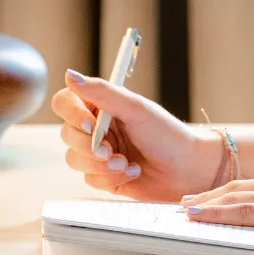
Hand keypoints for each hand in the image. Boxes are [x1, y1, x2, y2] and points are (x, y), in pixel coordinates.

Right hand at [51, 71, 221, 200]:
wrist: (187, 169)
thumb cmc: (167, 135)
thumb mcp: (136, 108)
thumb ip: (102, 92)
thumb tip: (70, 75)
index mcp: (103, 105)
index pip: (66, 102)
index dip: (72, 114)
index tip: (90, 124)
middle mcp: (98, 128)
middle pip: (67, 134)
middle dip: (89, 146)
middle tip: (110, 150)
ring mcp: (99, 153)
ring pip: (74, 159)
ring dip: (100, 165)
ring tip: (126, 163)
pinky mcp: (104, 177)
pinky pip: (89, 179)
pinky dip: (110, 178)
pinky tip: (133, 173)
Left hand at [179, 166, 253, 254]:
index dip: (230, 193)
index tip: (211, 199)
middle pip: (242, 187)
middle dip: (212, 197)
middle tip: (188, 204)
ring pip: (238, 197)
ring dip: (209, 204)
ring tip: (188, 211)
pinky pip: (247, 211)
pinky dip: (222, 213)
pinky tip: (205, 217)